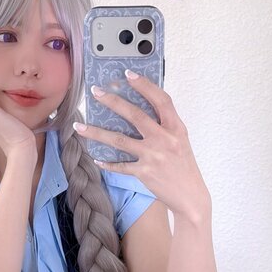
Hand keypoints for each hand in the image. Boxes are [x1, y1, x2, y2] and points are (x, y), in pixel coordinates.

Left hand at [74, 70, 210, 218]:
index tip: (128, 74)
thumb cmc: (183, 166)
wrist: (191, 196)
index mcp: (176, 128)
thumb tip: (138, 108)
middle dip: (113, 101)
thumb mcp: (180, 140)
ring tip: (80, 127)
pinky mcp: (144, 173)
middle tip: (96, 92)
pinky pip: (120, 165)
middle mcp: (165, 140)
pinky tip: (97, 158)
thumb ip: (164, 125)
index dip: (144, 85)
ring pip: (119, 140)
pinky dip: (107, 162)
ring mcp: (153, 156)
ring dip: (96, 133)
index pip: (161, 100)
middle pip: (135, 115)